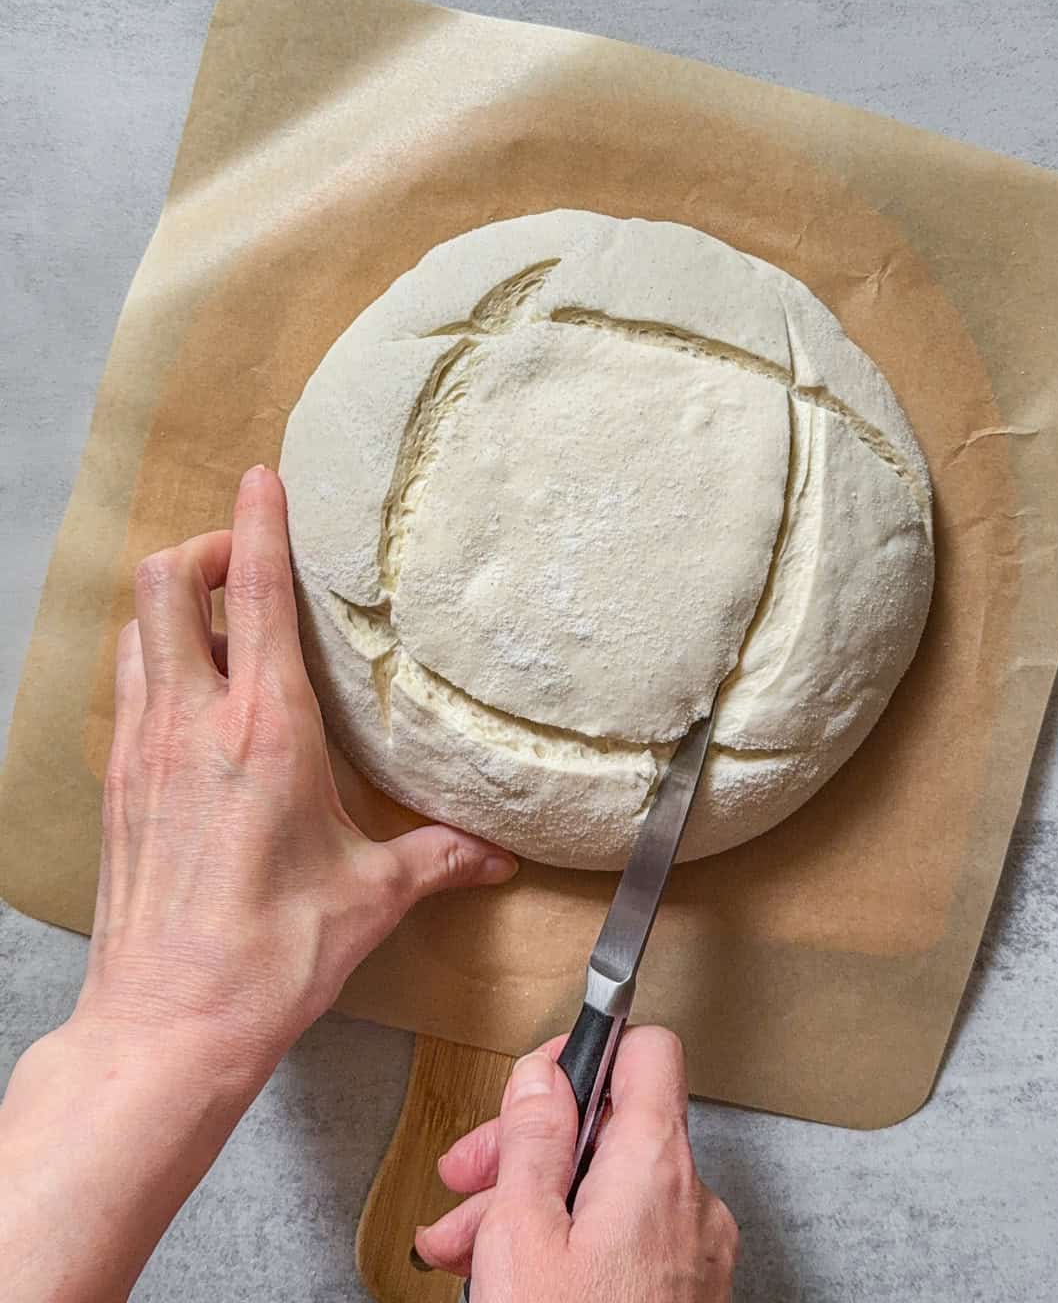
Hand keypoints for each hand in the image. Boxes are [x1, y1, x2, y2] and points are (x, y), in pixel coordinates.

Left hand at [77, 464, 516, 1087]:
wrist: (166, 1027)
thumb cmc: (269, 956)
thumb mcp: (370, 897)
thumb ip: (438, 858)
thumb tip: (495, 853)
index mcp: (264, 730)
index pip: (259, 594)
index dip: (261, 522)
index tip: (265, 477)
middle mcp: (192, 722)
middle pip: (168, 583)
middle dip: (205, 548)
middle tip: (251, 562)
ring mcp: (142, 751)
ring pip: (138, 630)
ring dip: (176, 604)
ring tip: (224, 619)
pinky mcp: (116, 787)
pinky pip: (128, 689)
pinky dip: (157, 663)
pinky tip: (194, 701)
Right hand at [415, 1027, 738, 1300]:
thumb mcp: (521, 1231)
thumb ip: (532, 1136)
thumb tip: (541, 1072)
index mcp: (656, 1163)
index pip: (646, 1050)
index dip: (585, 1050)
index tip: (533, 1078)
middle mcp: (690, 1199)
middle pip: (611, 1128)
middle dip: (529, 1147)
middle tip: (466, 1178)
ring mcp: (693, 1252)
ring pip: (607, 1191)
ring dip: (532, 1203)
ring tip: (460, 1247)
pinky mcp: (684, 1294)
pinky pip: (625, 1240)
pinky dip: (569, 1244)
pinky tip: (511, 1276)